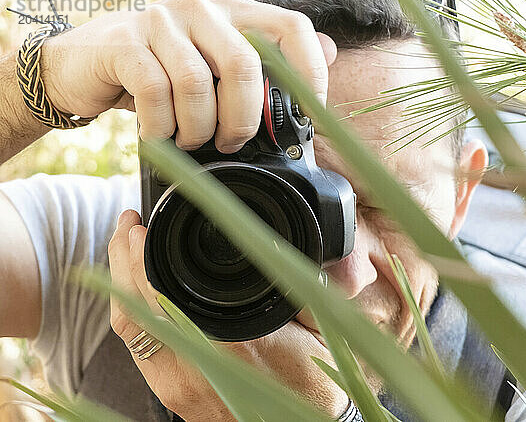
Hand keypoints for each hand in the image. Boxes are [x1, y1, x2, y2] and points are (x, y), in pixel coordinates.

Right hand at [39, 0, 335, 151]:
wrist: (88, 67)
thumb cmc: (163, 75)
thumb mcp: (216, 69)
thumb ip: (267, 64)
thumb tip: (330, 52)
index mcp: (233, 14)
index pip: (290, 28)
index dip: (309, 72)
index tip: (308, 114)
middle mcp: (201, 9)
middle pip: (244, 64)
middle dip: (243, 118)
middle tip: (231, 143)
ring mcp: (161, 21)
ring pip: (198, 83)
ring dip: (198, 128)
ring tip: (190, 141)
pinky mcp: (125, 43)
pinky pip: (156, 93)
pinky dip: (163, 128)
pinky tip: (160, 136)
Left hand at [108, 210, 347, 420]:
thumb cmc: (309, 386)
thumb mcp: (317, 331)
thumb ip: (305, 290)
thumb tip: (307, 255)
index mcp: (230, 345)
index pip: (167, 295)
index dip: (144, 258)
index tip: (141, 227)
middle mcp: (194, 366)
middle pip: (134, 308)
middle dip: (121, 259)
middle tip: (125, 223)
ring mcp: (175, 383)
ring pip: (127, 328)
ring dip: (118, 282)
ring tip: (121, 246)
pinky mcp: (169, 392)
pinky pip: (136, 346)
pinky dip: (129, 309)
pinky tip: (133, 285)